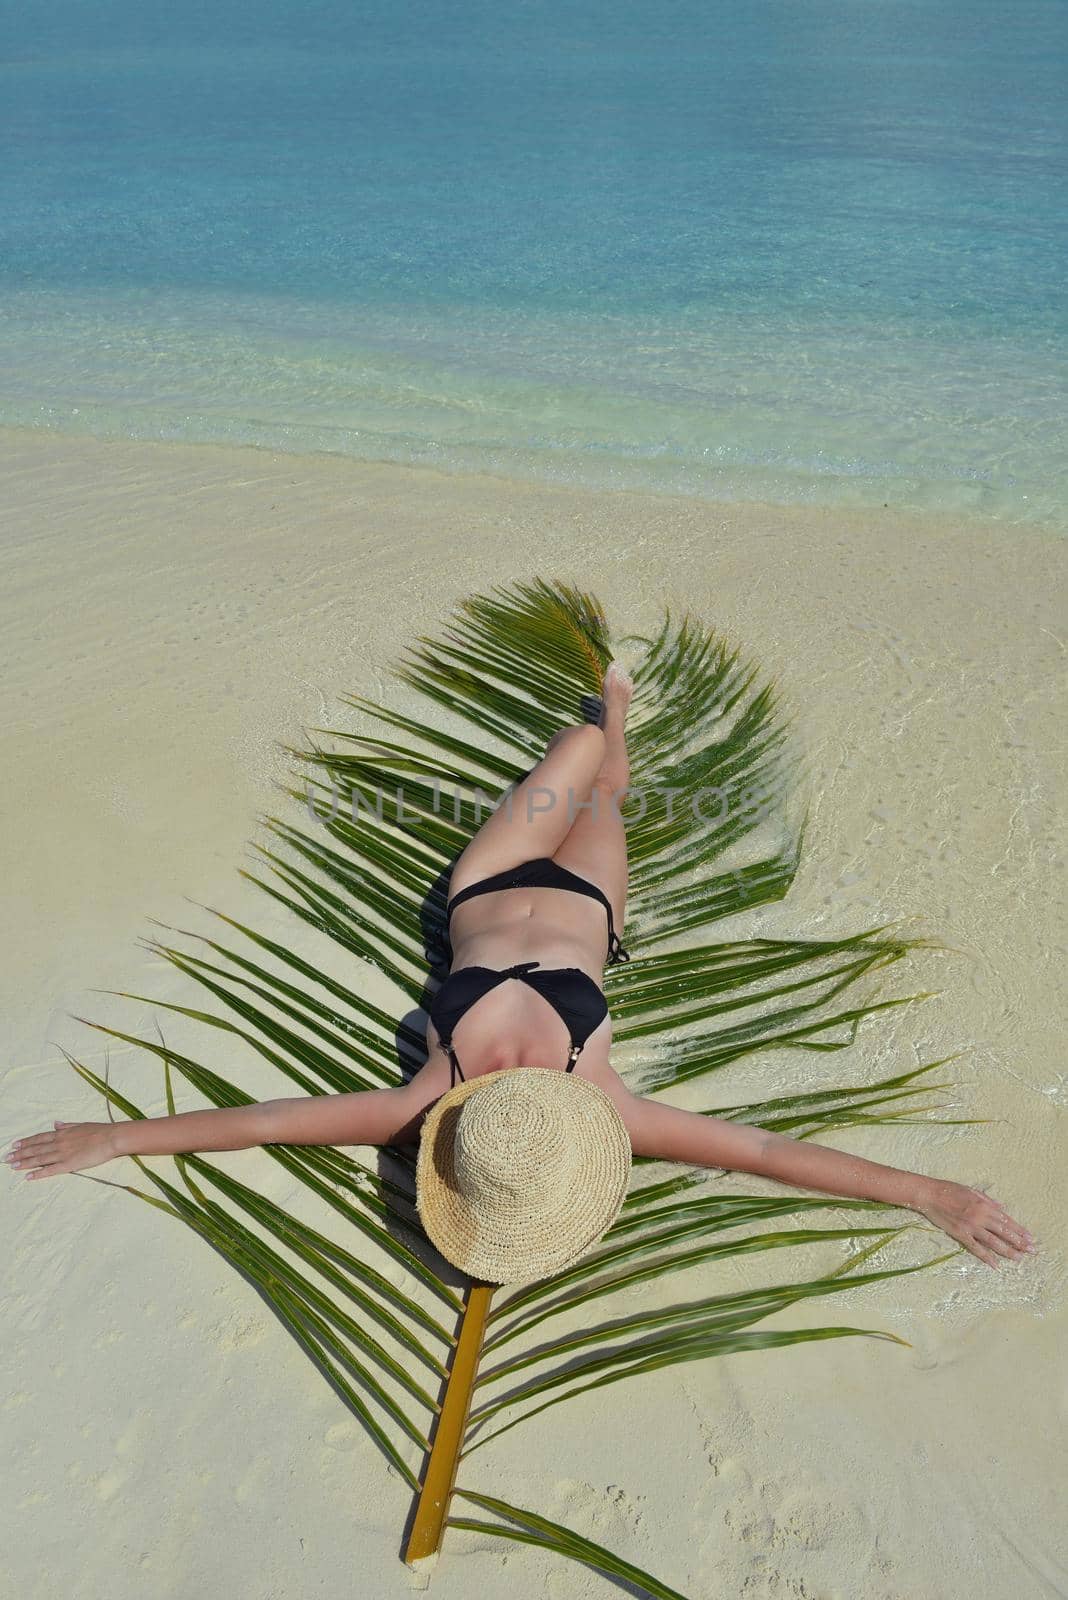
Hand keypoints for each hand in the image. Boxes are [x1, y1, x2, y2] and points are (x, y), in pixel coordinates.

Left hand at [5, 1120, 120, 1180]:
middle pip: (36, 1148)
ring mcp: (63, 1153)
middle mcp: (59, 1143)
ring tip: (12, 1166)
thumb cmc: (99, 1130)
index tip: (15, 1145)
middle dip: (20, 1153)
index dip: (26, 1142)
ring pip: (40, 1158)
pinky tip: (29, 1176)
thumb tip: (56, 1124)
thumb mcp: (81, 1124)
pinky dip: (39, 1173)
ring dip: (25, 1162)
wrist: (111, 1137)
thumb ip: (67, 1126)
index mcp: (62, 1133)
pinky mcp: (69, 1164)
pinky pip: (51, 1170)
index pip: (40, 1138)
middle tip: (7, 1158)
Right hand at [916, 1179, 1035, 1267]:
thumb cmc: (949, 1189)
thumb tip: (1002, 1208)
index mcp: (984, 1205)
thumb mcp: (972, 1190)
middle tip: (1031, 1251)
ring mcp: (971, 1226)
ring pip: (993, 1242)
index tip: (1029, 1237)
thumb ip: (988, 1200)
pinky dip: (986, 1257)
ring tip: (1018, 1258)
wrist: (929, 1194)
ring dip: (1008, 1251)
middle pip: (1004, 1232)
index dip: (1019, 1230)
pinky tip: (995, 1265)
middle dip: (1019, 1242)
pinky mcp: (960, 1234)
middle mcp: (981, 1216)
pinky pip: (976, 1248)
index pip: (1006, 1220)